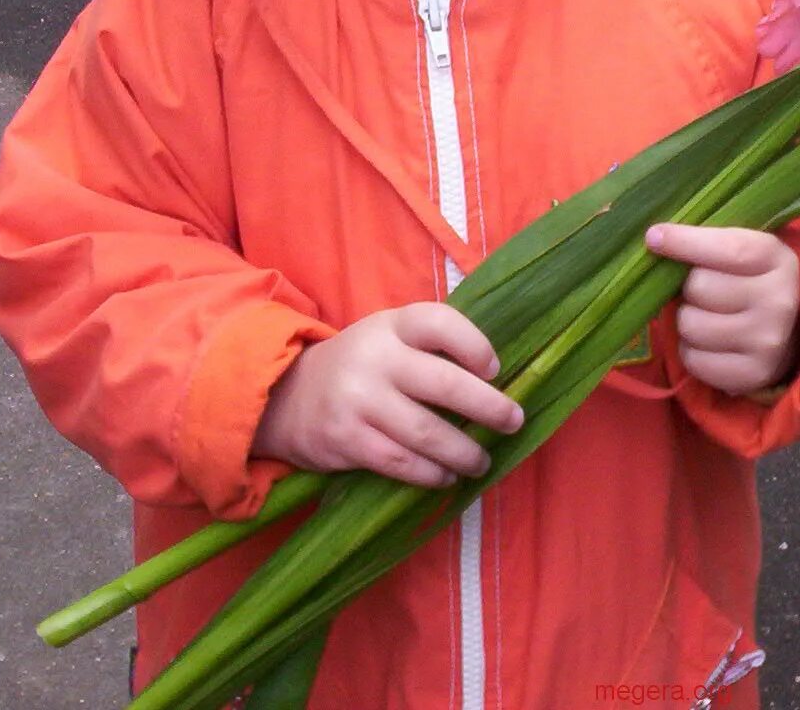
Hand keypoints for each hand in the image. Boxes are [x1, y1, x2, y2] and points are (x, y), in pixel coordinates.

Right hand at [251, 302, 522, 487]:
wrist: (285, 396)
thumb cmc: (360, 367)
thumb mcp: (388, 338)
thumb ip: (431, 348)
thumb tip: (494, 382)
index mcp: (391, 326)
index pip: (440, 323)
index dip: (475, 344)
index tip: (495, 369)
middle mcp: (376, 358)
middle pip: (445, 384)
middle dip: (489, 408)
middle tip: (513, 422)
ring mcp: (359, 400)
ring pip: (427, 432)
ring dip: (464, 452)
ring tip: (482, 461)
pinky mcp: (346, 439)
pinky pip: (400, 461)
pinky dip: (430, 473)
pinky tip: (445, 476)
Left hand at [644, 224, 799, 396]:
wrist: (790, 332)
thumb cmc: (751, 280)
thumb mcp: (744, 251)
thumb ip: (708, 241)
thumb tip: (656, 238)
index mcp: (777, 259)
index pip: (727, 249)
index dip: (686, 242)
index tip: (654, 237)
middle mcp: (779, 301)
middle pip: (699, 286)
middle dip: (691, 288)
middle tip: (706, 291)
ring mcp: (768, 341)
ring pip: (691, 324)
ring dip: (688, 319)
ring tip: (708, 317)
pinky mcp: (753, 374)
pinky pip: (693, 359)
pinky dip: (691, 350)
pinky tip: (710, 343)